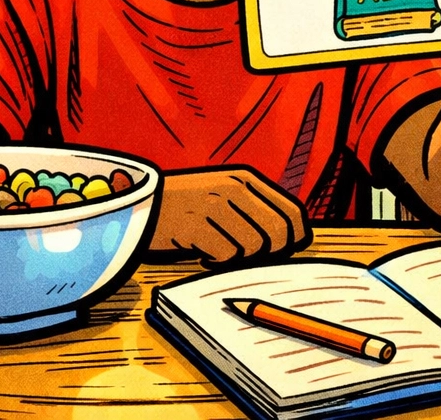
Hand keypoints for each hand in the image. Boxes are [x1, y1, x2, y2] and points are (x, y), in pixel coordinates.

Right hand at [148, 167, 309, 265]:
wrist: (143, 202)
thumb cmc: (191, 204)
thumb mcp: (227, 194)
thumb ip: (258, 209)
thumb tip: (294, 240)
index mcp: (245, 178)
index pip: (291, 212)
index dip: (297, 237)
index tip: (289, 251)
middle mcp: (233, 188)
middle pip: (277, 233)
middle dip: (271, 254)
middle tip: (251, 258)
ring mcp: (213, 205)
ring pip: (253, 248)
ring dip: (239, 258)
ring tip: (220, 250)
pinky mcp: (194, 225)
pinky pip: (225, 256)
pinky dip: (217, 262)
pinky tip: (204, 254)